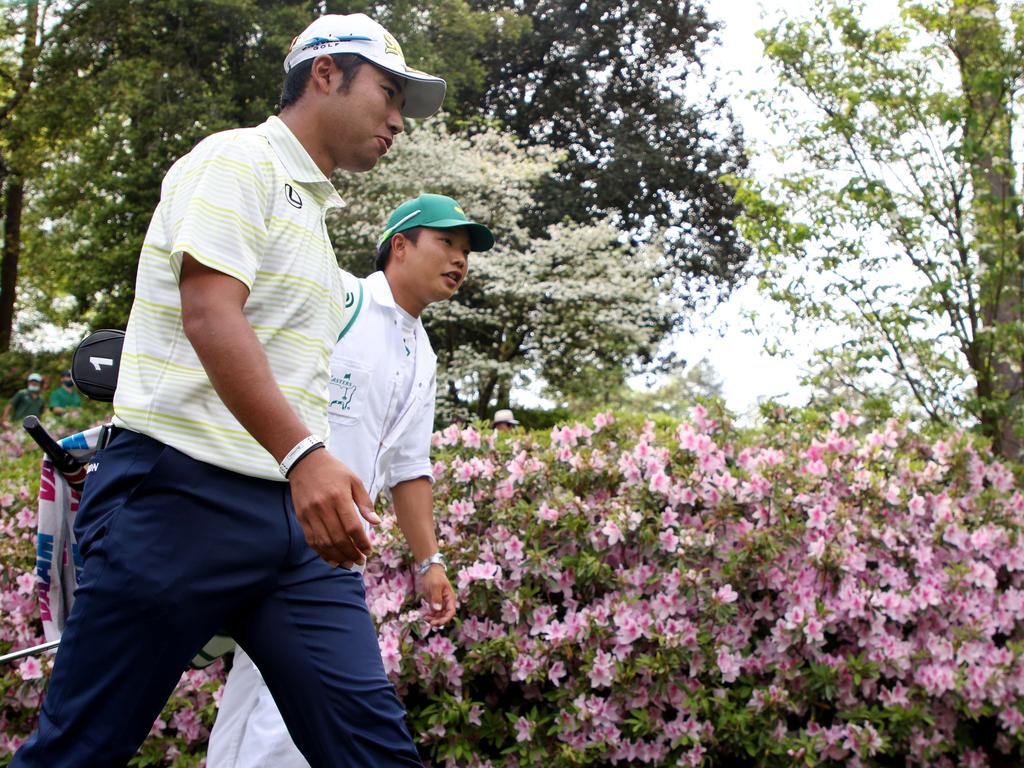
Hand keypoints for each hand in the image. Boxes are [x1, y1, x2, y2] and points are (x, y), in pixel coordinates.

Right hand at [287, 448, 379, 565]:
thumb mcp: (354, 480)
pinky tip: (333, 560)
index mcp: (339, 497)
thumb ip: (365, 502)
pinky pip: (311, 540)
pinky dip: (322, 553)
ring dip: (338, 557)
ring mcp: (310, 513)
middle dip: (351, 553)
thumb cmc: (334, 471)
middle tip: (360, 561)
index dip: (361, 542)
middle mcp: (323, 507)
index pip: (352, 527)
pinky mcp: (301, 517)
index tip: (369, 551)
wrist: (305, 462)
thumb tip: (376, 522)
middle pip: (338, 538)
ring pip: (324, 542)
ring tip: (349, 564)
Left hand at [420, 566, 455, 626]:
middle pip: (445, 616)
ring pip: (439, 616)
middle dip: (438, 621)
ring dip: (433, 619)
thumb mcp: (435, 585)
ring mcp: (440, 603)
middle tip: (430, 622)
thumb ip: (436, 598)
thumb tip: (437, 609)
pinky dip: (430, 616)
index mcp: (450, 598)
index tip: (437, 623)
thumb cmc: (434, 576)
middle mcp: (446, 602)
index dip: (445, 619)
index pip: (451, 612)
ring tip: (425, 618)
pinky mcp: (434, 602)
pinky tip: (424, 615)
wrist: (429, 570)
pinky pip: (434, 613)